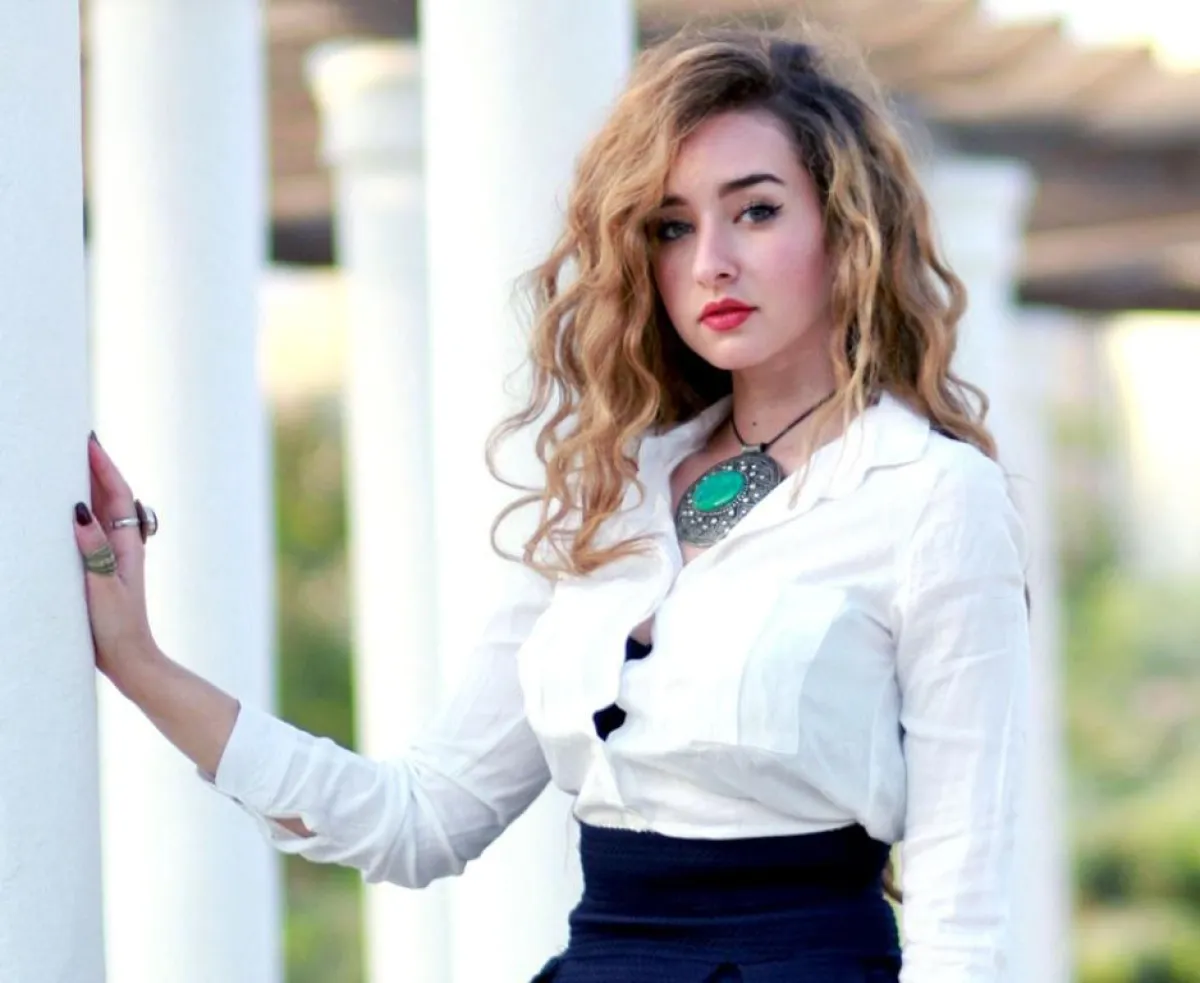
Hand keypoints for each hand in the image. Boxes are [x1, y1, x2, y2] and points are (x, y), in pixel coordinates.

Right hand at [72, 434, 158, 685]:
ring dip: (85, 484)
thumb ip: (93, 553)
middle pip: (107, 494)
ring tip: (66, 459)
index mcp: (127, 544)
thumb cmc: (117, 626)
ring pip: (98, 509)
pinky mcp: (99, 566)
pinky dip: (77, 509)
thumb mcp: (103, 588)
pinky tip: (64, 505)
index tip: (88, 440)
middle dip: (93, 466)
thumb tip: (79, 512)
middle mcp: (122, 543)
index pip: (116, 494)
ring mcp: (111, 554)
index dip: (103, 466)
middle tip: (75, 437)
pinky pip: (88, 528)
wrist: (127, 658)